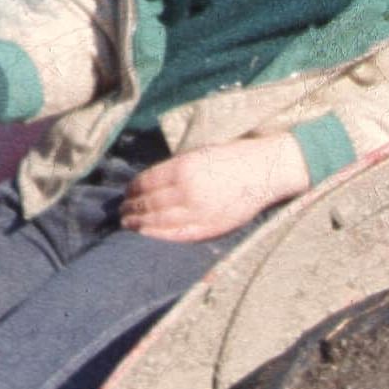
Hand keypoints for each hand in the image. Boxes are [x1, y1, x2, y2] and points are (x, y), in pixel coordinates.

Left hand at [120, 130, 312, 242]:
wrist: (267, 170)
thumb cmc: (234, 157)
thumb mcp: (199, 153)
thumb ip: (174, 169)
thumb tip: (147, 184)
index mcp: (184, 168)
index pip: (146, 183)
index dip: (132, 190)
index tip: (126, 192)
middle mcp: (188, 191)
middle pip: (149, 203)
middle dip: (132, 208)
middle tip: (121, 211)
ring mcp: (199, 212)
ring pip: (159, 221)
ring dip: (139, 223)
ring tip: (129, 224)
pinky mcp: (210, 227)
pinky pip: (177, 235)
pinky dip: (159, 235)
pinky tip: (147, 234)